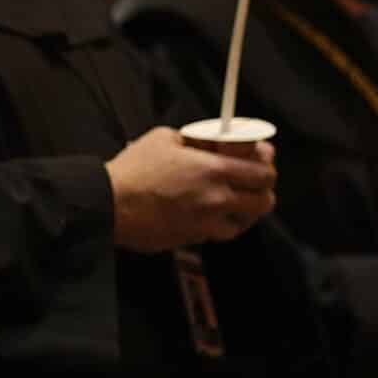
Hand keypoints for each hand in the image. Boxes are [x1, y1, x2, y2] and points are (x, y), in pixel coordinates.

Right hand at [106, 127, 276, 251]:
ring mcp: (206, 222)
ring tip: (234, 202)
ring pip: (245, 222)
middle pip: (264, 202)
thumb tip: (203, 143)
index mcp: (213, 169)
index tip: (262, 160)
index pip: (263, 173)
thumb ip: (191, 139)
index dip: (268, 166)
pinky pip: (218, 234)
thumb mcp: (163, 138)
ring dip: (244, 211)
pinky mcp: (193, 238)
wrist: (109, 204)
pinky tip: (210, 214)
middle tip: (252, 183)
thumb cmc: (133, 169)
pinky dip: (220, 225)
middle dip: (263, 191)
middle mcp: (217, 198)